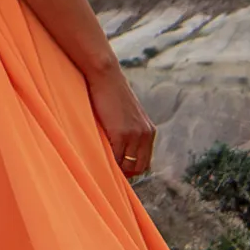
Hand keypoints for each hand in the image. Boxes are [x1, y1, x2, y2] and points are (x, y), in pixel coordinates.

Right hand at [88, 65, 156, 182]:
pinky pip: (117, 159)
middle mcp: (146, 134)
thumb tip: (121, 152)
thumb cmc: (110, 95)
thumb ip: (129, 131)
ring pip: (128, 166)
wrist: (105, 77)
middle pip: (140, 167)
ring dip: (117, 169)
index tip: (118, 169)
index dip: (132, 169)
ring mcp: (135, 135)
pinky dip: (109, 162)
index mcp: (149, 131)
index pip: (145, 161)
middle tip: (110, 170)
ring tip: (104, 163)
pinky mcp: (122, 134)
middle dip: (126, 172)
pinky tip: (99, 156)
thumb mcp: (127, 116)